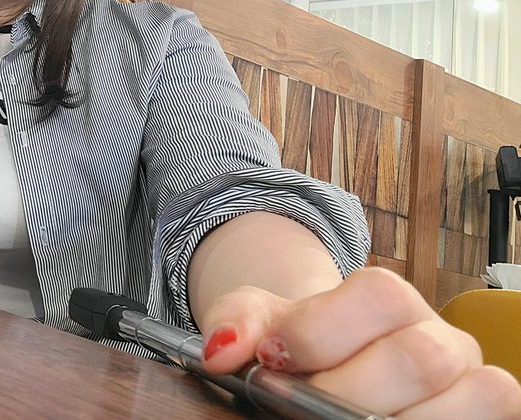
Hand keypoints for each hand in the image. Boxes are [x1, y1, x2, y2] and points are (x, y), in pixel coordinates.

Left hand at [198, 267, 520, 417]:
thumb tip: (221, 350)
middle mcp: (440, 336)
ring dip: (395, 419)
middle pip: (419, 358)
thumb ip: (236, 323)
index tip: (272, 358)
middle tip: (304, 405)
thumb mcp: (260, 322)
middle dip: (350, 390)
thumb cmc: (300, 345)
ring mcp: (469, 381)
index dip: (321, 331)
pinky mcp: (483, 416)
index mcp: (387, 298)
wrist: (327, 364)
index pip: (377, 296)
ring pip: (466, 398)